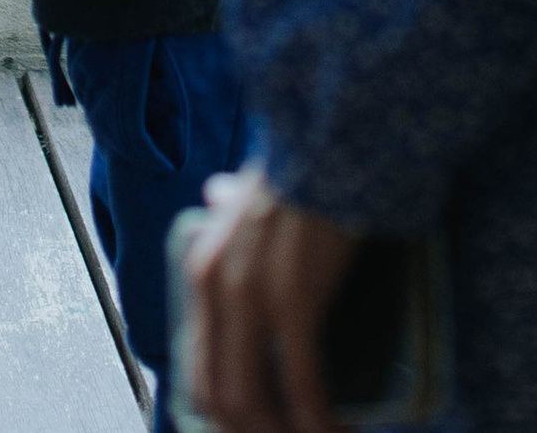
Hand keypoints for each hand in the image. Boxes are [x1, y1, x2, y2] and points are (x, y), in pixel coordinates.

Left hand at [182, 162, 360, 432]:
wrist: (332, 133)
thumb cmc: (300, 162)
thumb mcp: (249, 186)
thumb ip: (229, 201)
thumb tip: (217, 192)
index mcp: (203, 270)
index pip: (198, 374)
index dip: (227, 420)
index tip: (261, 432)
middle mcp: (217, 288)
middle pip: (222, 399)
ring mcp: (252, 295)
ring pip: (253, 402)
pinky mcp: (294, 298)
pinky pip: (301, 383)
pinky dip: (317, 421)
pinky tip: (338, 432)